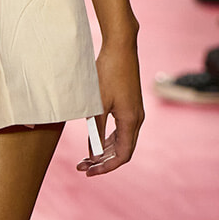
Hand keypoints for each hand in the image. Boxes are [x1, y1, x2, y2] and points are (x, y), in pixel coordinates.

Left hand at [78, 36, 142, 175]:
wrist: (120, 47)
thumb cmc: (108, 73)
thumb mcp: (98, 104)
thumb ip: (96, 129)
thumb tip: (94, 153)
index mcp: (131, 120)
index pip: (123, 155)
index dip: (106, 167)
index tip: (89, 172)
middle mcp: (136, 119)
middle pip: (122, 151)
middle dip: (103, 161)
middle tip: (82, 167)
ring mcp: (134, 112)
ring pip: (121, 141)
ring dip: (104, 151)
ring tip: (85, 157)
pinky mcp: (129, 105)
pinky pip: (121, 129)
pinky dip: (108, 139)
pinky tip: (94, 141)